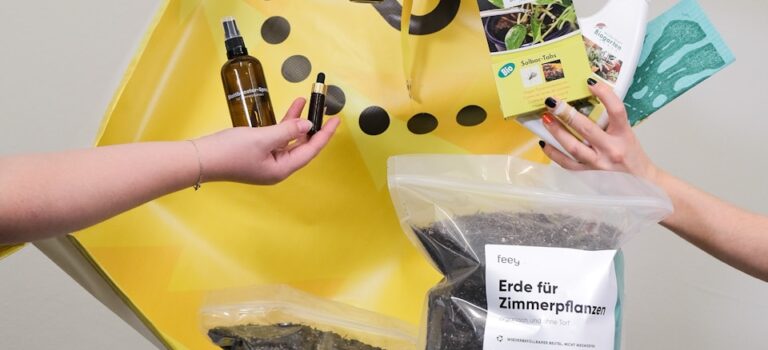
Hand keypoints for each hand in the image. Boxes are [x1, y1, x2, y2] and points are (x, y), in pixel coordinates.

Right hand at [194, 98, 339, 184]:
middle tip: (322, 109)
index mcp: (281, 169)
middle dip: (312, 126)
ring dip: (297, 121)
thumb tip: (306, 126)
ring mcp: (266, 161)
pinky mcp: (256, 153)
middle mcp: (277, 167)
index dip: (324, 135)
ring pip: (289, 140)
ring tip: (304, 101)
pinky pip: (276, 138)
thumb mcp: (262, 138)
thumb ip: (287, 131)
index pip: (310, 150)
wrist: (200, 159)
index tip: (336, 120)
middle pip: (302, 146)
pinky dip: (283, 125)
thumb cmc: (229, 152)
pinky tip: (287, 111)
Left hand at [539, 79, 658, 182]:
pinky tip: (544, 143)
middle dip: (567, 114)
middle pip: (587, 129)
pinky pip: (567, 164)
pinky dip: (554, 153)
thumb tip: (585, 102)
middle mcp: (612, 149)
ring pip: (573, 147)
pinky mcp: (589, 176)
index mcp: (624, 135)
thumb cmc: (632, 156)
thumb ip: (609, 122)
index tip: (590, 82)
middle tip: (552, 102)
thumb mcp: (627, 135)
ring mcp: (599, 164)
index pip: (617, 111)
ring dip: (557, 132)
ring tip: (545, 119)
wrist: (642, 185)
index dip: (604, 95)